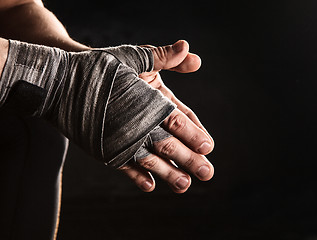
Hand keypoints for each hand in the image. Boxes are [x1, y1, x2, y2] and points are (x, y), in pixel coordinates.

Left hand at [119, 40, 214, 192]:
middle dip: (190, 158)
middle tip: (206, 173)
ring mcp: (130, 135)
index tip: (207, 145)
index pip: (181, 118)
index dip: (195, 132)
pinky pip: (126, 163)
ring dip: (169, 172)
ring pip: (154, 156)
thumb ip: (163, 57)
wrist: (72, 80)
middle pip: (172, 142)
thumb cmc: (107, 65)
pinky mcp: (112, 147)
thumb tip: (188, 48)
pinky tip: (149, 185)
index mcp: (157, 101)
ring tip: (184, 186)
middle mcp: (146, 120)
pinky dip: (137, 175)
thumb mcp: (137, 57)